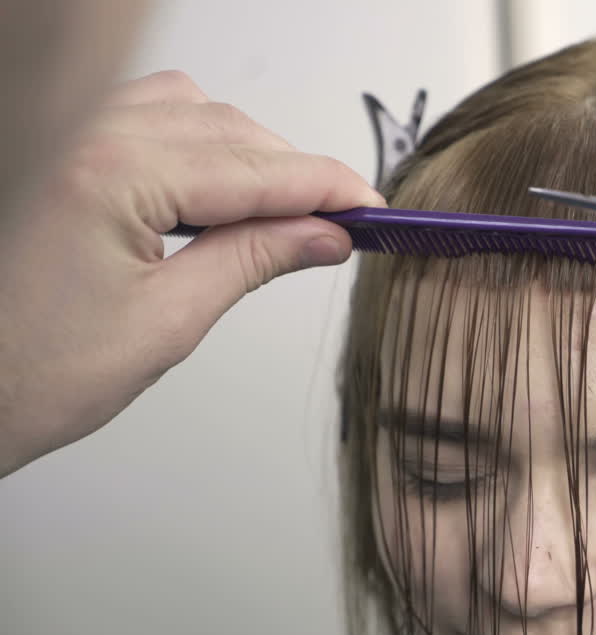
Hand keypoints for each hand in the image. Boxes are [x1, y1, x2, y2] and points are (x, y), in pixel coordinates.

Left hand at [0, 71, 384, 477]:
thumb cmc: (32, 372)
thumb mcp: (168, 322)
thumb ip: (253, 260)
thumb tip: (323, 234)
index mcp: (113, 173)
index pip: (256, 167)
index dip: (328, 187)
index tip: (373, 209)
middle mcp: (88, 136)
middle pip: (233, 130)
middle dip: (295, 175)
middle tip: (340, 226)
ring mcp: (71, 137)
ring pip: (196, 113)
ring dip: (249, 156)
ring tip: (280, 216)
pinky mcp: (64, 152)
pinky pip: (151, 118)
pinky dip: (200, 146)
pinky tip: (217, 194)